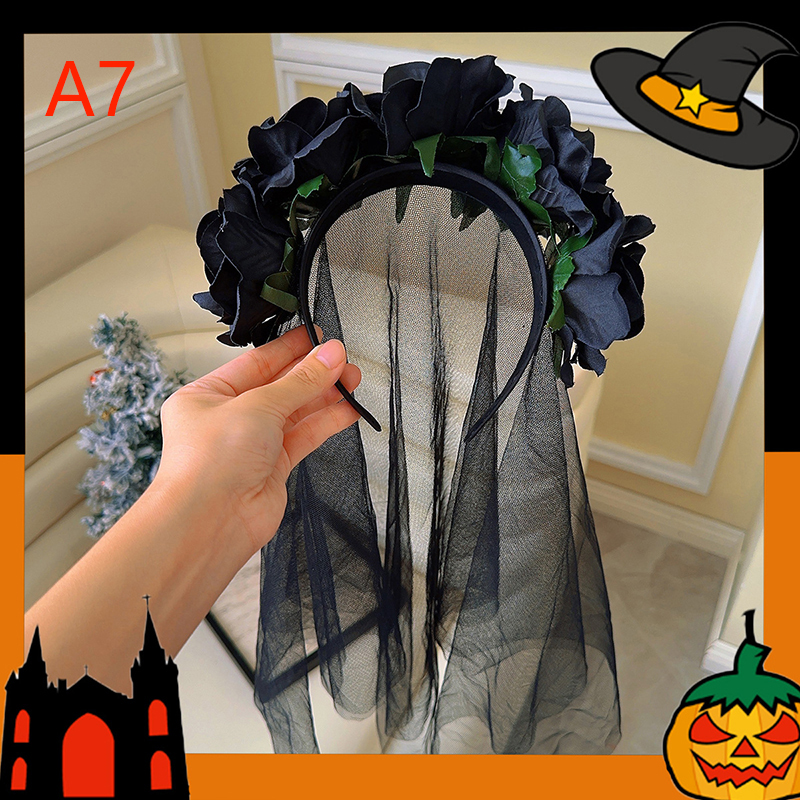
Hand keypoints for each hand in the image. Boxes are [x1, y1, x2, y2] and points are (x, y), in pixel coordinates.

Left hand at [153, 325, 361, 558]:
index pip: (256, 363)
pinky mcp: (273, 467)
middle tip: (343, 359)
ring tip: (353, 381)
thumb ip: (301, 381)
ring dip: (324, 396)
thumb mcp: (258, 406)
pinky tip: (348, 411)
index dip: (290, 348)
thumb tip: (331, 354)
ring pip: (295, 412)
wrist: (210, 523)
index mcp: (207, 395)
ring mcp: (251, 444)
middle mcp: (228, 418)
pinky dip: (326, 423)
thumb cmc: (210, 463)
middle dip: (313, 373)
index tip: (318, 336)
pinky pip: (304, 437)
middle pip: (279, 386)